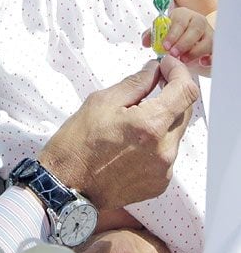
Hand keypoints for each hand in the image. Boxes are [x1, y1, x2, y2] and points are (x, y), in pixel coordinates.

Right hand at [38, 56, 196, 209]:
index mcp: (150, 125)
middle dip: (172, 94)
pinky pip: (167, 153)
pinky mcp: (160, 183)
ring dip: (162, 119)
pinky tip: (132, 142)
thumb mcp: (102, 101)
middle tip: (151, 85)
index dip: (180, 72)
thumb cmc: (77, 143)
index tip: (167, 66)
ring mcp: (164, 170)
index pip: (186, 91)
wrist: (66, 186)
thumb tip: (154, 70)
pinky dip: (156, 141)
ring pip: (175, 133)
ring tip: (133, 119)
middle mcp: (165, 149)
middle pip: (185, 111)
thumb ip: (135, 83)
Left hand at [142, 6, 213, 74]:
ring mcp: (209, 34)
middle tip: (173, 54)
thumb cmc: (175, 38)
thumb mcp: (163, 36)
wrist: (190, 49)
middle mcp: (198, 22)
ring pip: (208, 40)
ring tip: (183, 60)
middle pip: (195, 29)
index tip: (165, 46)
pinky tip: (202, 62)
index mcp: (183, 16)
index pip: (179, 21)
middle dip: (183, 43)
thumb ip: (152, 36)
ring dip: (194, 51)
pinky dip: (210, 58)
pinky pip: (217, 52)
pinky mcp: (216, 47)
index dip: (172, 34)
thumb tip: (145, 42)